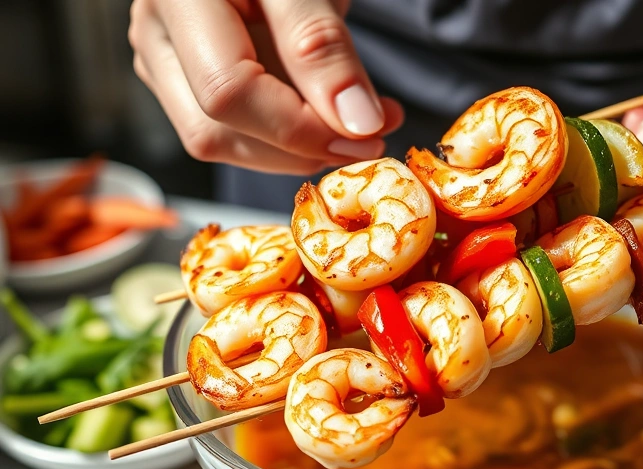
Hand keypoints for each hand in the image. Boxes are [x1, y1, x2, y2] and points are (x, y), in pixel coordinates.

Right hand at [129, 0, 403, 174]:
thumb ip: (324, 46)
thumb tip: (357, 124)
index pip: (228, 91)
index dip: (301, 128)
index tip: (368, 134)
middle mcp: (155, 32)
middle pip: (217, 130)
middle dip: (303, 147)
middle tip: (374, 133)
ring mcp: (163, 60)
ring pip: (223, 142)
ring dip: (300, 150)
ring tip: (361, 123)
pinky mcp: (182, 80)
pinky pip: (233, 132)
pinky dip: (289, 138)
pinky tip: (330, 116)